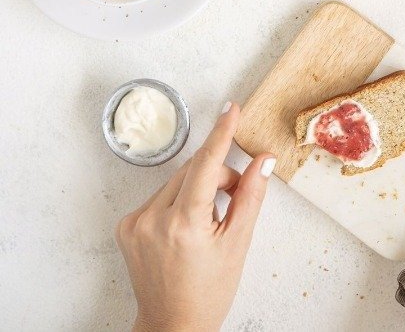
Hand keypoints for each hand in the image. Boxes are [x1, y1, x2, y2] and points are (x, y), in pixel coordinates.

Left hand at [116, 102, 274, 331]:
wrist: (171, 327)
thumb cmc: (209, 292)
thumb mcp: (238, 244)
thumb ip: (251, 196)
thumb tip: (264, 159)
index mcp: (184, 224)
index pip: (206, 165)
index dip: (221, 133)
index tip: (231, 108)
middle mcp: (153, 219)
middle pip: (193, 171)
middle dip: (218, 175)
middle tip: (235, 197)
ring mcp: (136, 222)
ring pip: (176, 181)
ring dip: (197, 188)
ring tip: (209, 221)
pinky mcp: (126, 226)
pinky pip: (160, 196)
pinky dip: (177, 201)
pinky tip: (185, 228)